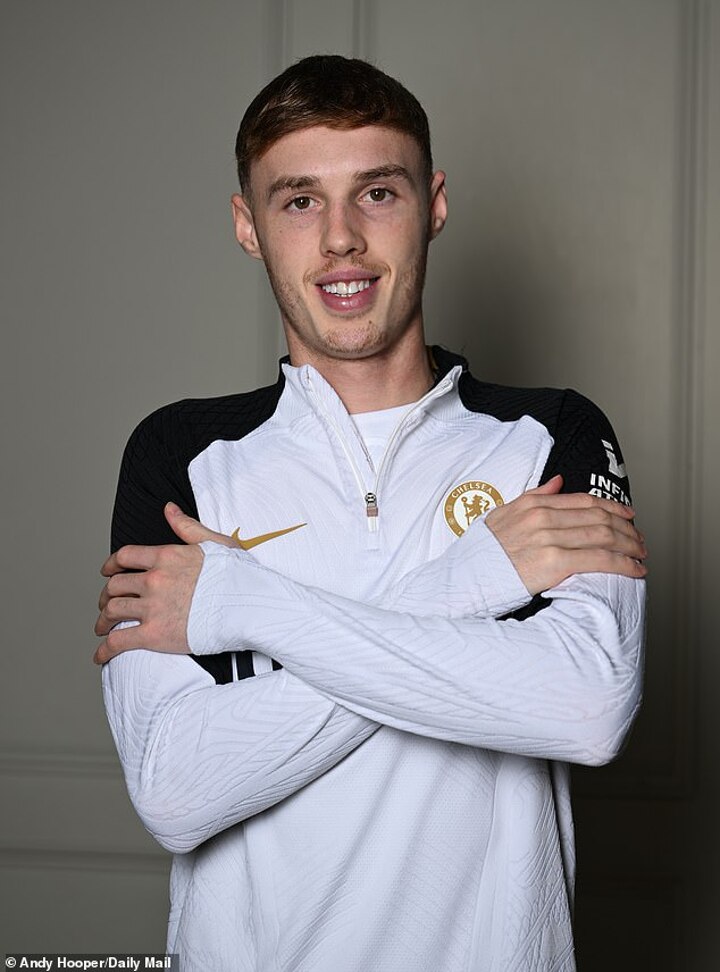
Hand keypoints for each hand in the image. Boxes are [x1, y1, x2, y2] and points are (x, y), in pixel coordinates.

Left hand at [93, 503, 235, 663]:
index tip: (107, 571)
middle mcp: (154, 580)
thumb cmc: (239, 576)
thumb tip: (168, 509)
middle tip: (105, 604)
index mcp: (166, 556)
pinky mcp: (154, 634)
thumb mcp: (216, 543)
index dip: (111, 565)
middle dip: (105, 596)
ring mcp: (152, 607)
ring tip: (103, 627)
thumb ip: (188, 527)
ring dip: (103, 620)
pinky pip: (119, 641)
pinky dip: (105, 649)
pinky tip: (101, 655)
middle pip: (114, 586)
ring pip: (112, 611)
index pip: (125, 556)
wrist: (249, 606)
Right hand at [485, 475, 646, 594]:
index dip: (612, 507)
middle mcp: (543, 517)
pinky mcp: (554, 563)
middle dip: (627, 528)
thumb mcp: (502, 514)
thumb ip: (533, 496)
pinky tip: (635, 569)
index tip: (628, 515)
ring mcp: (549, 539)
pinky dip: (624, 564)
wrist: (464, 578)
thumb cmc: (481, 553)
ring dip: (630, 545)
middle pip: (599, 517)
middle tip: (640, 539)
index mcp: (533, 504)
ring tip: (641, 554)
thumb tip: (559, 481)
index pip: (584, 501)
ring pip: (604, 536)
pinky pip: (600, 559)